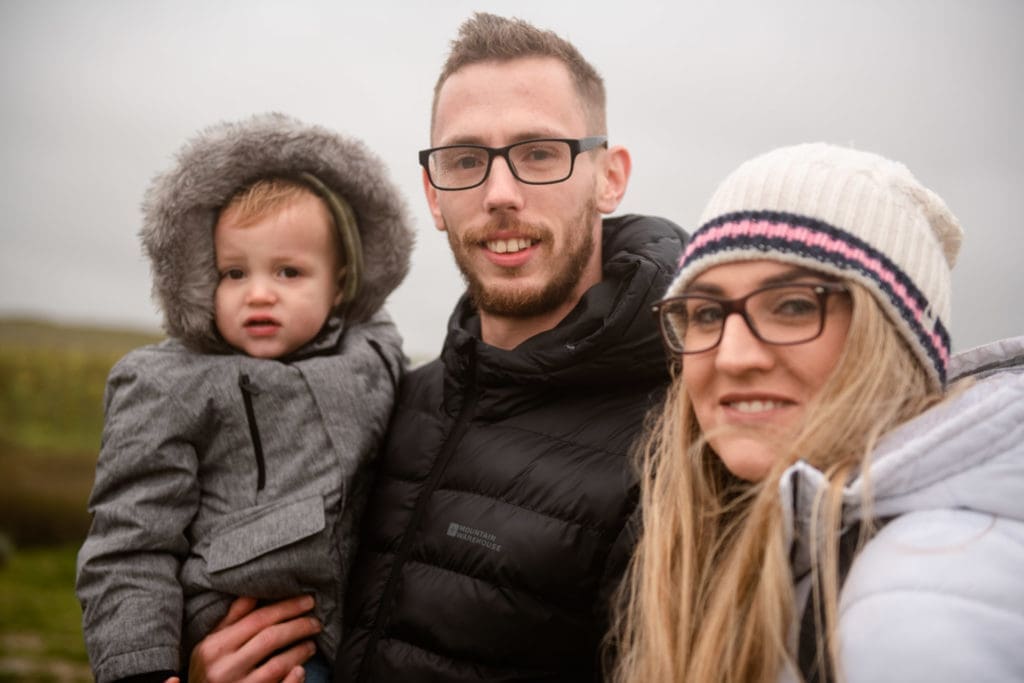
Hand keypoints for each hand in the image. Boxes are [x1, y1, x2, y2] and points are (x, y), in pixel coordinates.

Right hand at [181, 595, 321, 682]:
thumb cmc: (207, 674)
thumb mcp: (210, 647)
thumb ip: (231, 620)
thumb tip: (253, 592)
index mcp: (214, 648)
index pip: (257, 619)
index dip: (286, 607)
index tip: (308, 601)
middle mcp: (224, 669)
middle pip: (270, 639)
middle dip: (298, 626)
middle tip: (316, 622)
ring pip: (277, 665)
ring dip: (299, 652)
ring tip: (311, 644)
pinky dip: (293, 680)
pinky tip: (300, 670)